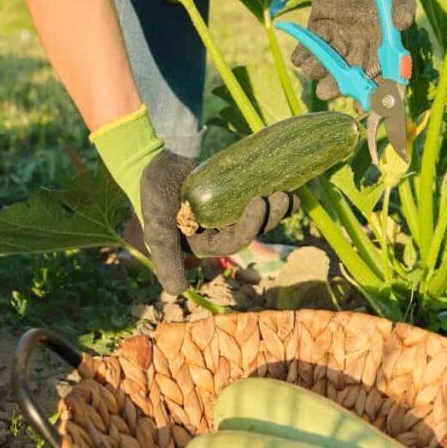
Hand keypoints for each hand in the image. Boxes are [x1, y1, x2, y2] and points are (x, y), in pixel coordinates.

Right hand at [140, 151, 297, 294]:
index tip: (259, 202)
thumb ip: (164, 256)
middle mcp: (219, 233)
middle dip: (269, 217)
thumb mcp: (156, 223)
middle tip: (281, 196)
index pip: (234, 241)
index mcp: (203, 244)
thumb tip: (176, 292)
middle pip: (252, 231)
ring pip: (260, 219)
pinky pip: (260, 202)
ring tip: (287, 194)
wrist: (160, 156)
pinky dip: (275, 199)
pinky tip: (291, 191)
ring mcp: (229, 215)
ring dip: (277, 210)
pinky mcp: (236, 197)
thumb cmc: (155, 188)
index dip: (251, 226)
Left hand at [291, 0, 414, 100]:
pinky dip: (303, 56)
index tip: (366, 101)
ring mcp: (340, 37)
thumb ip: (402, 0)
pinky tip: (300, 59)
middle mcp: (362, 42)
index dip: (376, 89)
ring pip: (331, 64)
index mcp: (383, 38)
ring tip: (313, 72)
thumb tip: (402, 25)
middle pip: (354, 74)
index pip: (383, 70)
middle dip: (341, 87)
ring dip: (321, 72)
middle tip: (328, 92)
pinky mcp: (320, 28)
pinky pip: (311, 48)